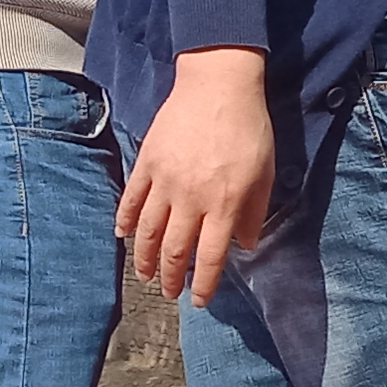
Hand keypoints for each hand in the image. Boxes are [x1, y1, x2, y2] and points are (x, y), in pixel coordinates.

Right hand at [119, 48, 273, 304]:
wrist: (218, 85)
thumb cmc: (249, 129)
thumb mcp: (265, 173)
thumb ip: (254, 213)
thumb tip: (245, 246)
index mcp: (223, 204)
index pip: (210, 257)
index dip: (203, 284)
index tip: (197, 301)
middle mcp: (191, 198)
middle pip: (175, 250)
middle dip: (171, 277)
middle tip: (169, 293)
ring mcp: (165, 181)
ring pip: (148, 230)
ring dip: (145, 258)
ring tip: (145, 275)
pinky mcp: (147, 162)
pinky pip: (132, 198)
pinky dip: (125, 220)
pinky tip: (122, 236)